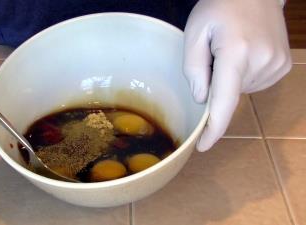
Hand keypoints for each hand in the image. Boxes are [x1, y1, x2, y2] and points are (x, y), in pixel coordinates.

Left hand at [184, 0, 291, 150]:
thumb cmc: (220, 7)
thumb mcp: (196, 31)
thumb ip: (194, 68)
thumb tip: (203, 100)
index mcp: (237, 53)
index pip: (224, 102)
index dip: (213, 128)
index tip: (202, 147)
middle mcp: (262, 62)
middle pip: (228, 95)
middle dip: (215, 85)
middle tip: (214, 55)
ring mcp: (276, 65)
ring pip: (241, 90)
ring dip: (230, 79)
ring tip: (231, 50)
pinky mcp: (282, 66)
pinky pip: (253, 83)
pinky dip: (243, 76)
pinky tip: (244, 53)